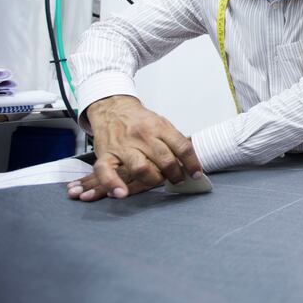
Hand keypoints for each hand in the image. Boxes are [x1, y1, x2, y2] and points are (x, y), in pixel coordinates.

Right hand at [69, 95, 202, 200]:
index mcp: (159, 127)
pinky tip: (121, 193)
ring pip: (142, 168)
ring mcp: (123, 146)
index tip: (196, 174)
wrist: (113, 109)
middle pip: (165, 160)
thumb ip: (174, 142)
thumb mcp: (161, 124)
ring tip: (157, 180)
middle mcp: (142, 136)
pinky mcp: (105, 155)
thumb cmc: (139, 121)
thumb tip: (188, 164)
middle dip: (175, 175)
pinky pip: (105, 172)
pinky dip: (112, 184)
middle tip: (178, 179)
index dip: (192, 164)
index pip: (182, 147)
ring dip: (154, 180)